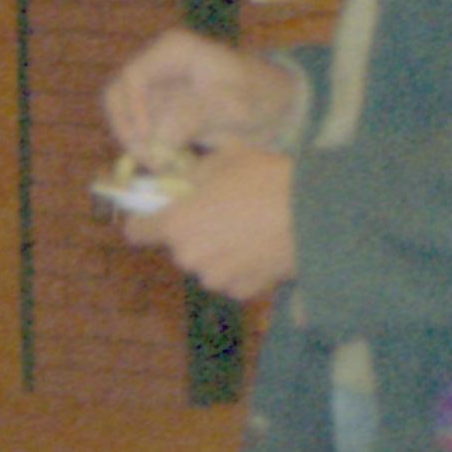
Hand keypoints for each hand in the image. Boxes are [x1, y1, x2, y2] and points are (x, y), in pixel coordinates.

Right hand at [103, 29, 303, 163]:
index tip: (148, 140)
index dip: (133, 110)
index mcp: (173, 51)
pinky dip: (150, 151)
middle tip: (149, 159)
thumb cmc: (260, 94)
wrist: (279, 109)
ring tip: (164, 166)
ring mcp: (159, 91)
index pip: (132, 78)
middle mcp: (159, 67)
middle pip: (119, 98)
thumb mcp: (232, 104)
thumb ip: (195, 115)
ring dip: (139, 145)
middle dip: (129, 131)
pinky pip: (143, 133)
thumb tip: (158, 137)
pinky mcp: (164, 114)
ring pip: (128, 120)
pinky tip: (170, 165)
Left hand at [125, 143, 298, 300]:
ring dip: (217, 250)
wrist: (314, 215)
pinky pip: (231, 277)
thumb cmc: (264, 179)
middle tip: (222, 211)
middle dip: (193, 231)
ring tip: (248, 227)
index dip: (145, 219)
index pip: (136, 231)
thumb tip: (183, 180)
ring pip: (206, 263)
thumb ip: (193, 173)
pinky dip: (240, 266)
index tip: (162, 211)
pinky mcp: (243, 292)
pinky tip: (262, 246)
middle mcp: (189, 257)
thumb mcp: (223, 158)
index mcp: (175, 224)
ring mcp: (216, 278)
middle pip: (178, 245)